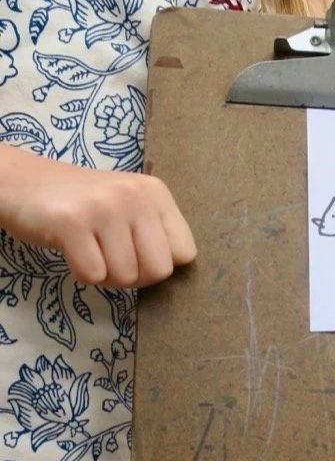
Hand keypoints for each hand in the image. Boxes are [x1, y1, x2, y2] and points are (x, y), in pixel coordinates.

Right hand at [0, 146, 195, 287]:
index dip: (161, 264)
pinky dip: (82, 274)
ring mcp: (104, 208)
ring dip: (106, 276)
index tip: (138, 256)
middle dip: (136, 278)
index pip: (185, 252)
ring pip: (126, 276)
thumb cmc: (83, 202)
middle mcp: (135, 196)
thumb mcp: (129, 204)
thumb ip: (154, 231)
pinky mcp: (71, 223)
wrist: (23, 182)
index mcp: (156, 193)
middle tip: (112, 261)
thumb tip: (173, 270)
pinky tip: (74, 251)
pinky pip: (93, 275)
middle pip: (160, 270)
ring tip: (91, 251)